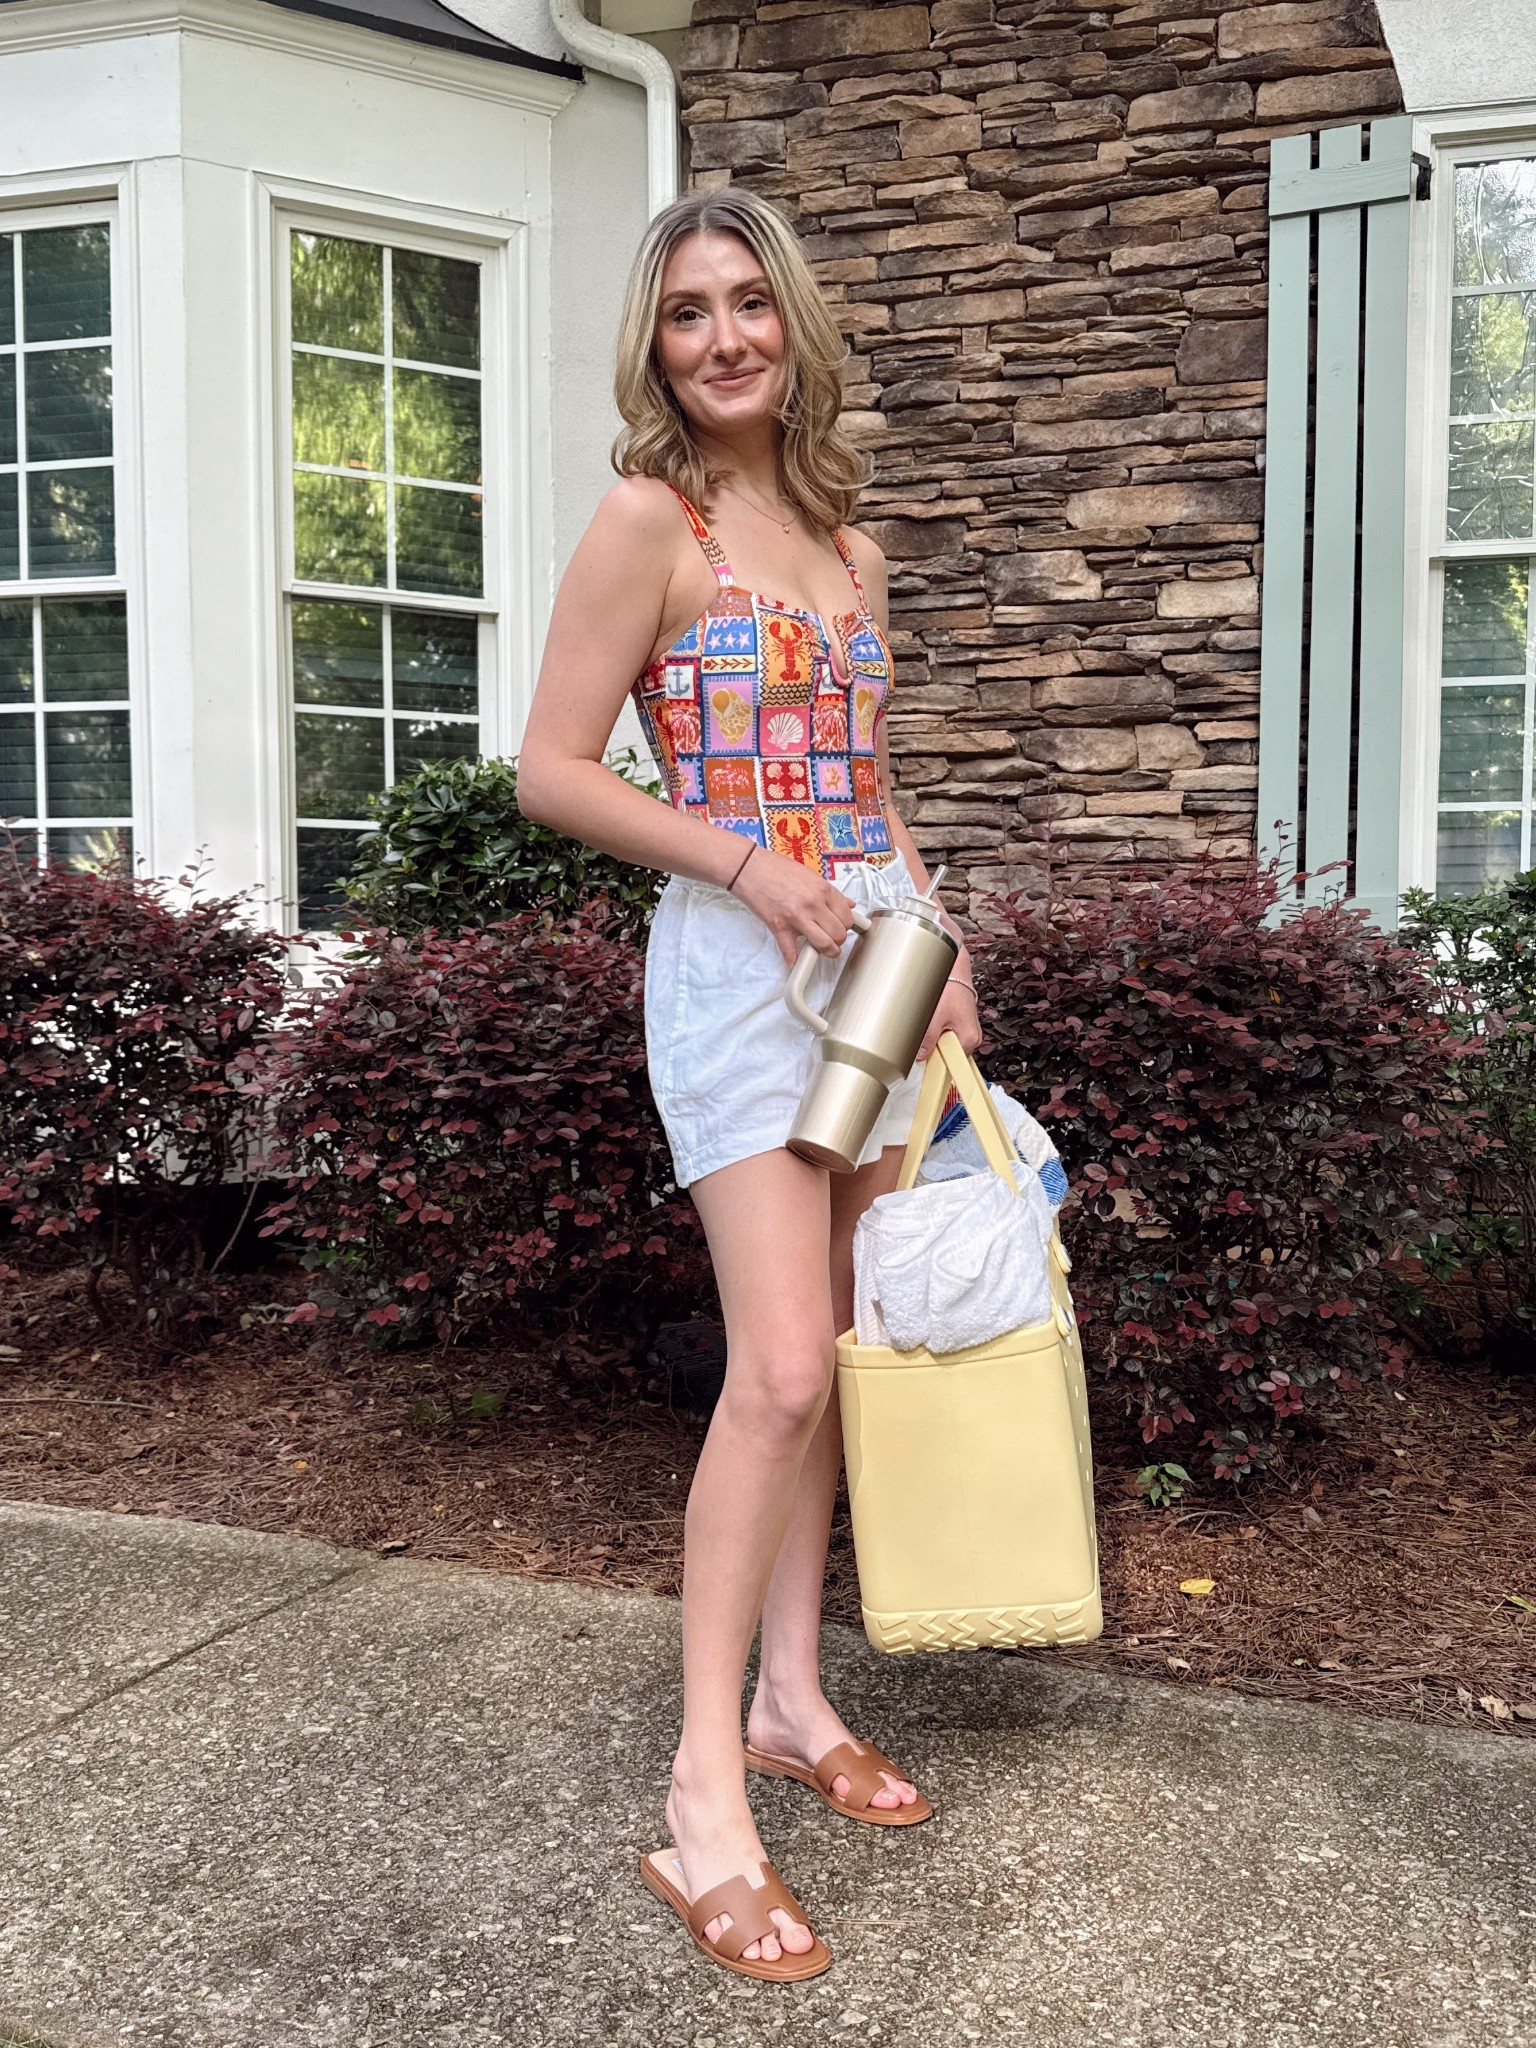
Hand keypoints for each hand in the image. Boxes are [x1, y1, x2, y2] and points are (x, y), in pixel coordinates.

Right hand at [731, 845, 860, 966]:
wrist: (749, 867)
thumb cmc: (777, 868)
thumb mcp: (810, 875)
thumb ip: (830, 892)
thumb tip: (848, 905)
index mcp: (823, 890)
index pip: (847, 917)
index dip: (846, 926)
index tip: (840, 928)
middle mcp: (813, 904)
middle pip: (839, 934)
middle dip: (837, 941)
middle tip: (831, 939)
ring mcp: (796, 917)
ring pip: (824, 945)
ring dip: (826, 952)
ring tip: (821, 951)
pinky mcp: (779, 926)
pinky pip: (790, 951)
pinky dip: (793, 959)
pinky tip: (795, 960)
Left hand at [918, 976, 982, 1062]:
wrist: (955, 974)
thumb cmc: (949, 991)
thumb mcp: (934, 1017)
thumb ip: (928, 1040)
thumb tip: (921, 1056)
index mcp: (968, 1039)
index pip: (952, 1064)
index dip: (936, 1064)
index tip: (925, 1063)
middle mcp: (973, 1038)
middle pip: (951, 1057)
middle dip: (936, 1051)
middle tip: (926, 1038)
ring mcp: (970, 1033)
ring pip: (950, 1047)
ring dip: (938, 1042)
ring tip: (933, 1026)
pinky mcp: (965, 1027)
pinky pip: (951, 1039)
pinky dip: (941, 1035)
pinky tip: (937, 1024)